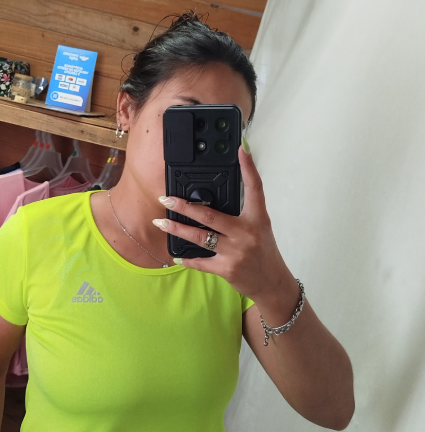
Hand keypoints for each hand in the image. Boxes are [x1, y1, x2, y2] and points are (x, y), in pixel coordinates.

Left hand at [155, 144, 296, 315]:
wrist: (272, 283)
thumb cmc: (264, 253)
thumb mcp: (258, 228)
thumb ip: (239, 215)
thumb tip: (214, 201)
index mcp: (257, 218)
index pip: (254, 188)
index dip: (248, 167)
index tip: (240, 148)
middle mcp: (246, 233)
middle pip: (210, 215)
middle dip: (184, 207)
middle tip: (166, 198)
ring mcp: (236, 252)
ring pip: (200, 237)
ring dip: (177, 229)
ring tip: (160, 222)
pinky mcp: (227, 269)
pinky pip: (200, 262)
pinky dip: (186, 259)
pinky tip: (175, 255)